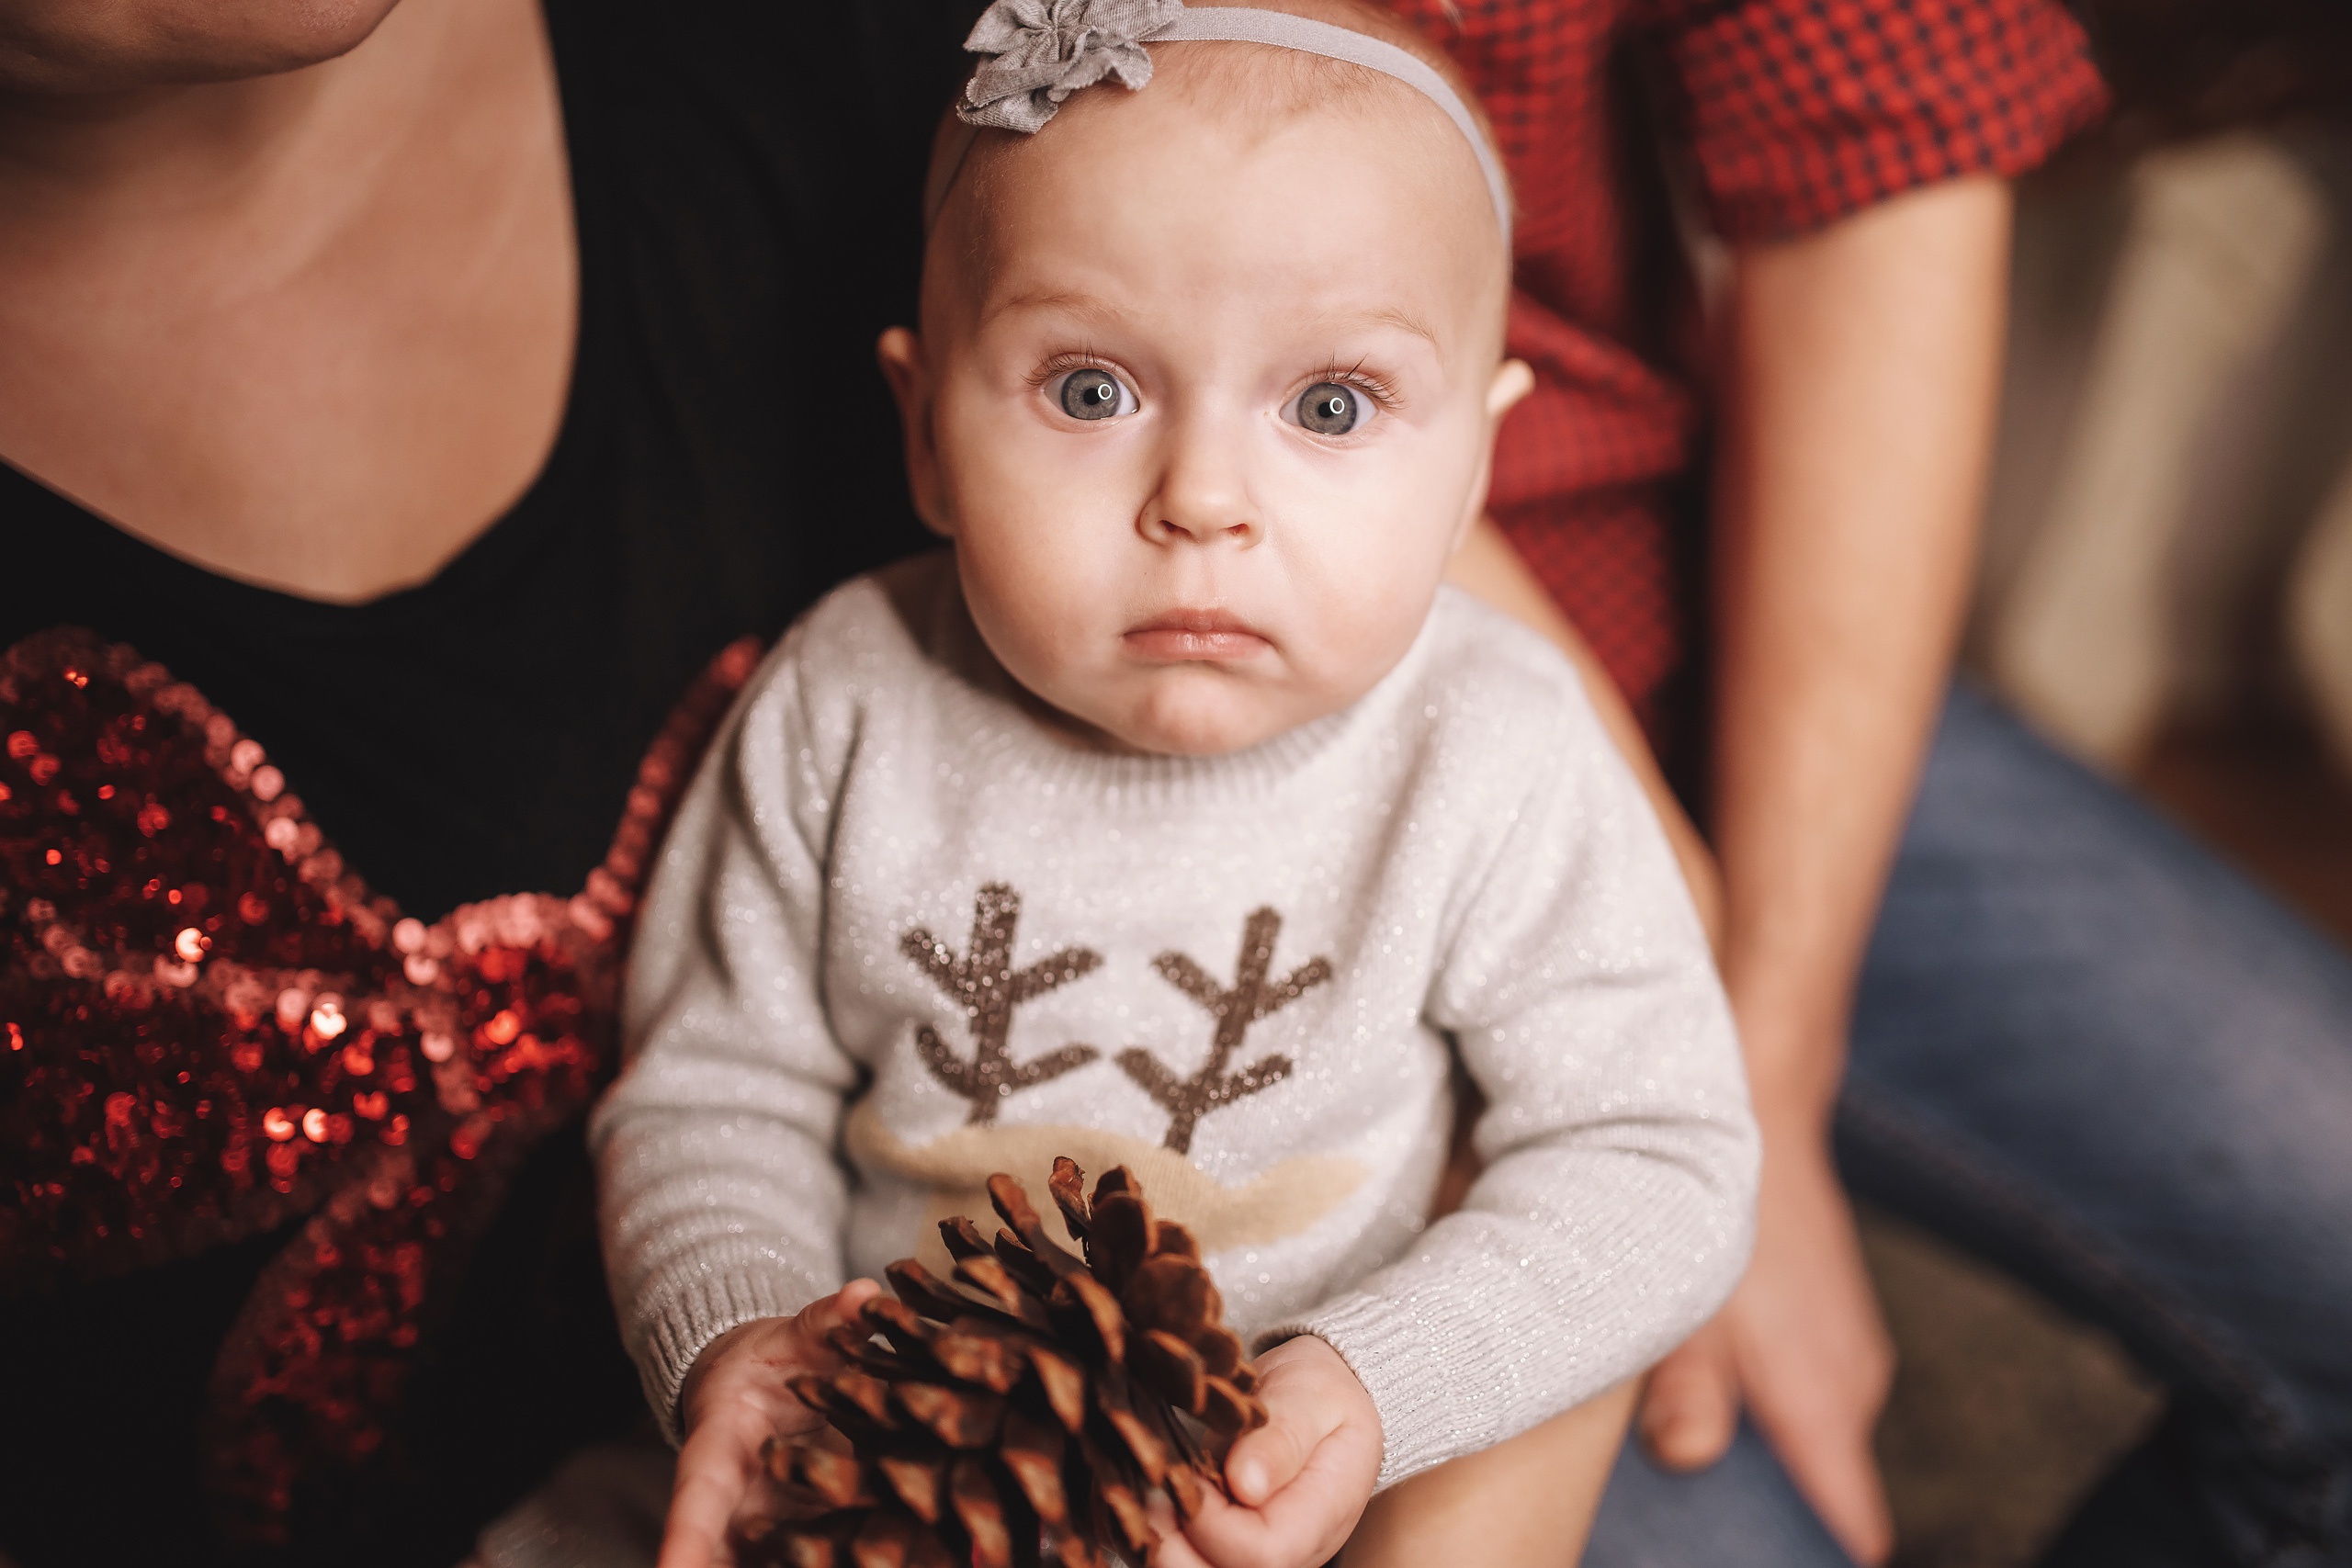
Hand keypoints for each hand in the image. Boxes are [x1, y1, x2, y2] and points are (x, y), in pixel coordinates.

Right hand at [659, 1280, 883, 1567]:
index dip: (685, 1539)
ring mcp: (765, 1526)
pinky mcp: (803, 1535)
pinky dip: (838, 1559)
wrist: (765, 1386)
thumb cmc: (771, 1360)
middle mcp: (736, 1502)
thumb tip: (864, 1294)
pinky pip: (817, 1555)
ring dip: (799, 1567)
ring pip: (769, 1562)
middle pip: (724, 1555)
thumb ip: (828, 1321)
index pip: (696, 1497)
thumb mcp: (798, 1336)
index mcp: (718, 1448)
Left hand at [1153, 1335, 1383, 1567]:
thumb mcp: (1309, 1397)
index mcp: (1319, 1519)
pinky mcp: (1230, 1549)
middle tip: (1155, 1485)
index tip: (1189, 1473)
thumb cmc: (1319, 1394)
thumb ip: (1282, 1438)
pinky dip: (1159, 1536)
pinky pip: (1190, 1560)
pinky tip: (1154, 1496)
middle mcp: (1292, 1553)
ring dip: (1162, 1541)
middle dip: (1173, 1542)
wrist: (1324, 1403)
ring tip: (1154, 1489)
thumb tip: (1247, 1484)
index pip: (1261, 1554)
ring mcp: (1258, 1556)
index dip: (1211, 1522)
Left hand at [1637, 1111, 1894, 1563]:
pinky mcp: (1834, 1336)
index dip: (1809, 1557)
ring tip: (1687, 1443)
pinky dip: (1765, 1407)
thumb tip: (1690, 1456)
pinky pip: (1806, 1401)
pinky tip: (1707, 1380)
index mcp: (1825, 1404)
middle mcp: (1853, 1393)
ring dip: (1761, 1454)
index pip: (1851, 1530)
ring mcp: (1849, 1361)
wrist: (1759, 1112)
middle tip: (1690, 1513)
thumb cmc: (1714, 1208)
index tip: (1751, 1563)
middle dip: (1763, 1511)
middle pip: (1823, 1496)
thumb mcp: (1681, 1298)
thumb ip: (1686, 1388)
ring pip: (1811, 1445)